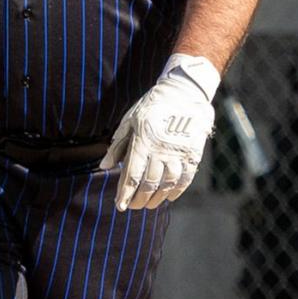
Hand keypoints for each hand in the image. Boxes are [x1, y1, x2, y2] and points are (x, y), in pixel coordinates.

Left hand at [101, 55, 218, 211]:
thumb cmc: (152, 106)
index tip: (120, 205)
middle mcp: (160, 149)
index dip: (125, 193)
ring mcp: (178, 153)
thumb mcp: (130, 120)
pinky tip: (169, 197)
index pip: (132, 174)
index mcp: (142, 140)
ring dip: (157, 198)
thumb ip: (118, 145)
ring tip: (149, 204)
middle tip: (133, 206)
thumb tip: (105, 167)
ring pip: (167, 184)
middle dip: (139, 199)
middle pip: (149, 183)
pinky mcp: (193, 154)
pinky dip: (176, 191)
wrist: (184, 92)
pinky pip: (185, 179)